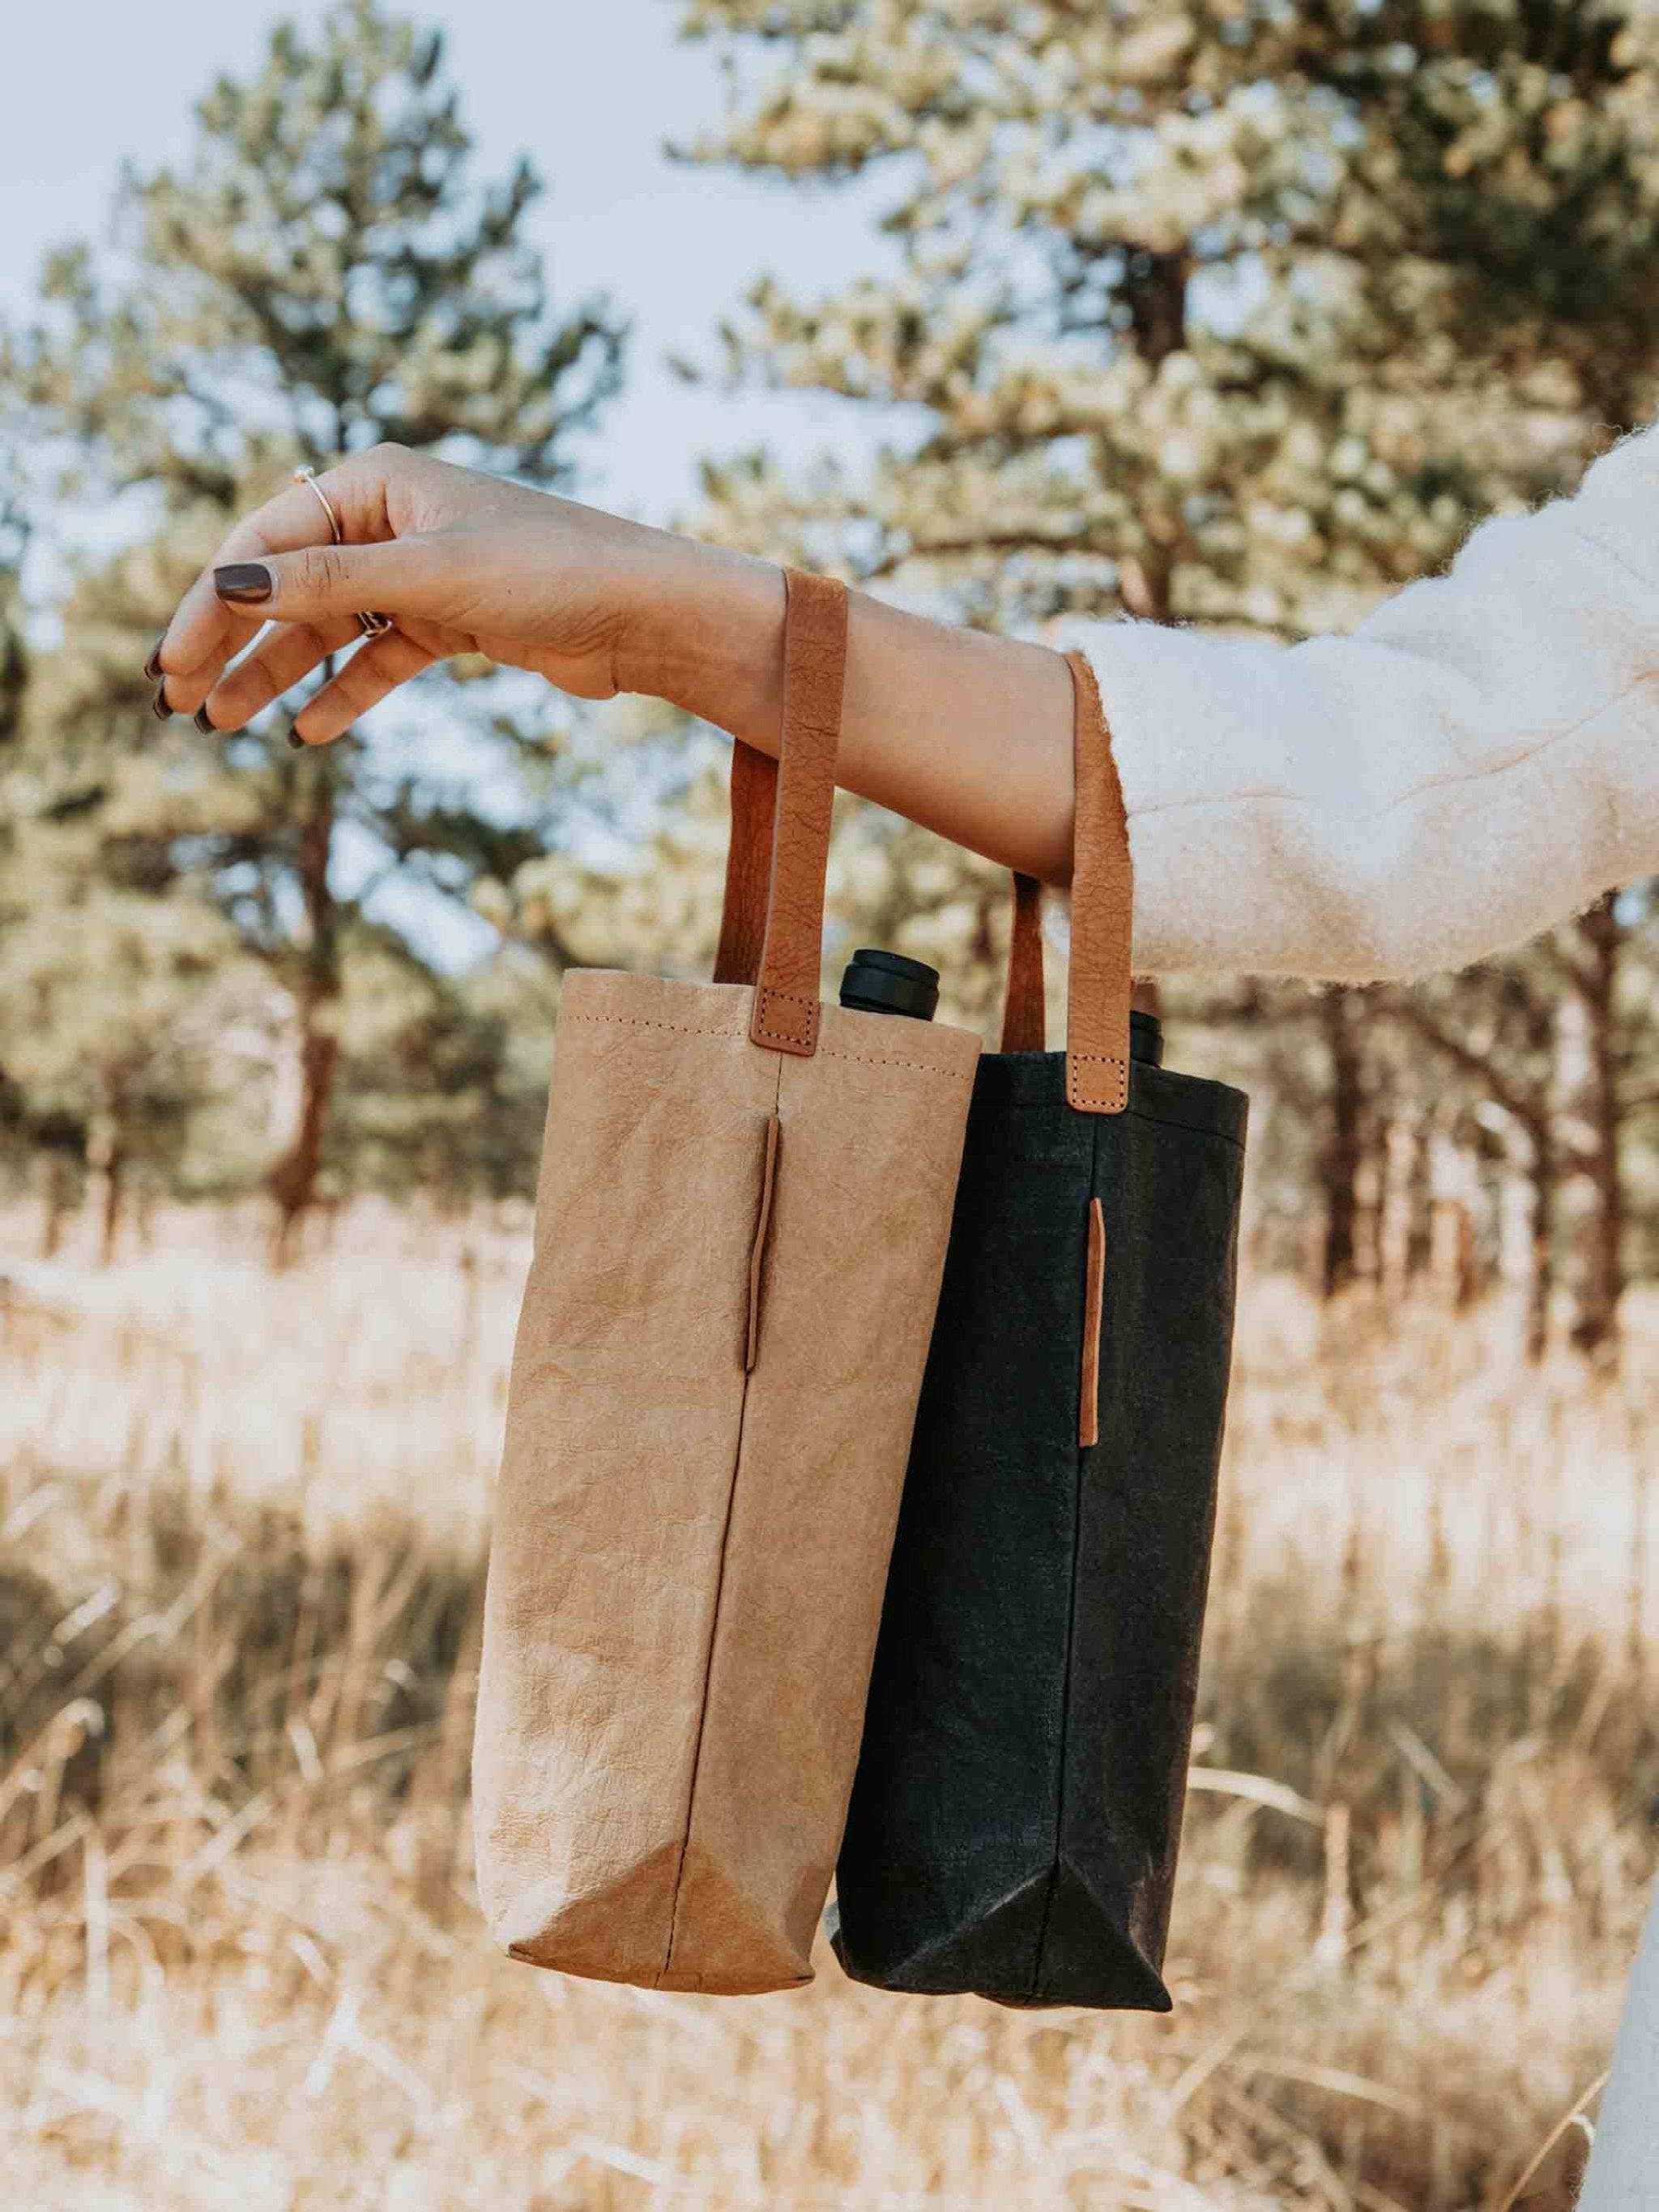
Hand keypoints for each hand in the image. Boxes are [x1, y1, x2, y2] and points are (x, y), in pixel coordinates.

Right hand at [151, 444, 712, 746]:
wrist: (647, 612)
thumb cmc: (549, 570)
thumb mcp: (429, 576)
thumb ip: (329, 586)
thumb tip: (231, 583)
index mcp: (373, 482)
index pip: (265, 544)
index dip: (212, 605)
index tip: (171, 664)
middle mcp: (389, 520)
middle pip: (285, 586)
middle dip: (230, 643)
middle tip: (175, 702)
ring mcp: (420, 572)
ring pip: (326, 629)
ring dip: (275, 674)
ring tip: (222, 725)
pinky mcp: (452, 620)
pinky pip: (379, 658)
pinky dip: (344, 693)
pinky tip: (306, 732)